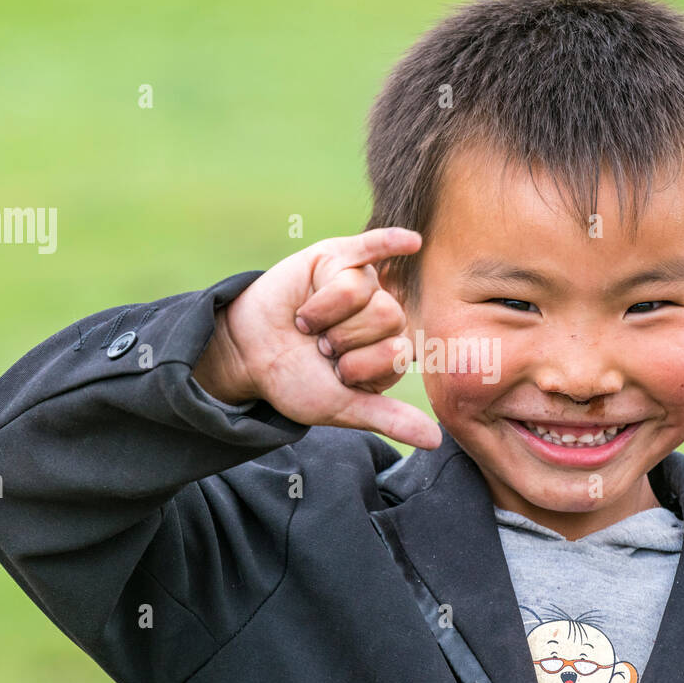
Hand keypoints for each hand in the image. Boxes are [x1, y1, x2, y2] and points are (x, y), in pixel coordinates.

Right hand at [193, 227, 440, 450]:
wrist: (247, 353)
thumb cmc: (295, 380)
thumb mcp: (341, 406)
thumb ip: (388, 419)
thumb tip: (436, 441)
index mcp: (389, 350)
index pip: (397, 352)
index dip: (359, 366)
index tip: (334, 372)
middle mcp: (382, 315)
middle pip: (385, 316)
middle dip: (341, 338)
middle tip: (318, 344)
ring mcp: (363, 283)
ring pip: (360, 289)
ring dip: (322, 312)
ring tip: (306, 321)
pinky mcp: (338, 257)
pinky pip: (372, 244)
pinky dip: (391, 241)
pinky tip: (412, 241)